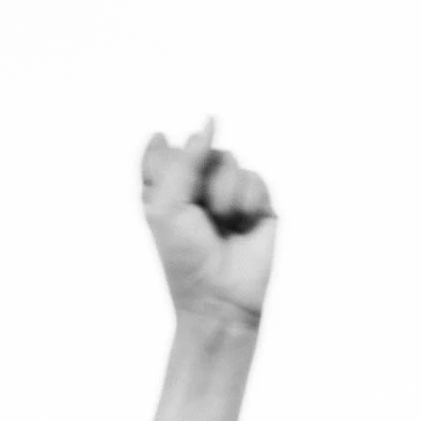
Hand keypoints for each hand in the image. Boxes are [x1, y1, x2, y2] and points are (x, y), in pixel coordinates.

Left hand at [141, 122, 275, 327]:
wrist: (221, 299)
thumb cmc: (186, 258)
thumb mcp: (167, 205)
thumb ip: (183, 159)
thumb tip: (210, 122)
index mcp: (165, 188)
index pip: (162, 150)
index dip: (167, 160)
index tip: (172, 191)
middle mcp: (197, 186)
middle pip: (200, 148)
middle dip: (199, 179)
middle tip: (199, 212)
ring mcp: (229, 192)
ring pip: (229, 160)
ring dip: (223, 193)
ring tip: (223, 222)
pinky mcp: (258, 203)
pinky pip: (254, 177)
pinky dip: (246, 202)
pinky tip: (243, 225)